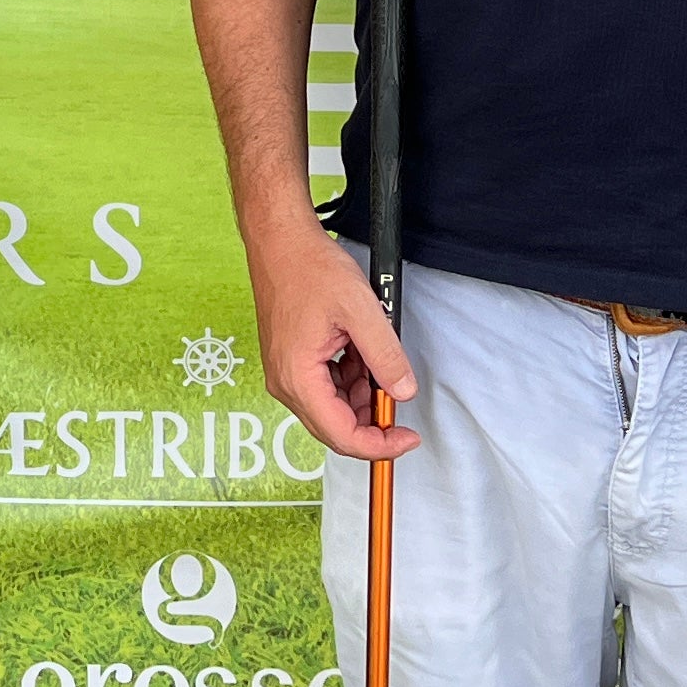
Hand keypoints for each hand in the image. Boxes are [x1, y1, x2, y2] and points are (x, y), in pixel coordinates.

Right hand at [245, 219, 415, 462]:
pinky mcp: (289, 362)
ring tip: (377, 360)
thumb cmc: (309, 267)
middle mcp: (285, 383)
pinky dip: (348, 380)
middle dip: (372, 422)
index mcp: (298, 378)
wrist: (279, 241)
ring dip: (361, 396)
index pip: (342, 436)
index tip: (407, 438)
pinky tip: (359, 354)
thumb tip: (403, 392)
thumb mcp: (360, 310)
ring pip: (331, 408)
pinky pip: (323, 387)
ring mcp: (285, 373)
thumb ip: (385, 356)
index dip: (380, 445)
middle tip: (398, 397)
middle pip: (334, 428)